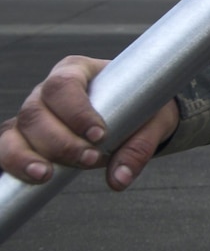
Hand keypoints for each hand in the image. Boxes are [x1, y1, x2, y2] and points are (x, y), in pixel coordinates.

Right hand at [0, 56, 179, 190]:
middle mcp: (47, 90)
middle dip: (60, 141)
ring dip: (27, 156)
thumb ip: (139, 147)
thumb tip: (119, 179)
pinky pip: (5, 150)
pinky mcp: (23, 138)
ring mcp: (31, 114)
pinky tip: (29, 178)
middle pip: (36, 112)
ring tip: (47, 175)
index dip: (76, 111)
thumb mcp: (153, 120)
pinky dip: (13, 165)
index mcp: (77, 71)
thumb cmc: (142, 108)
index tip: (99, 134)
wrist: (136, 113)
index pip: (64, 85)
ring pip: (15, 132)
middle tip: (90, 159)